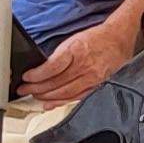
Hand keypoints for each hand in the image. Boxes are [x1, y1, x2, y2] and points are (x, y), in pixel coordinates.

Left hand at [19, 20, 134, 104]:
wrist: (118, 39)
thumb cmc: (96, 38)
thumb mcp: (74, 39)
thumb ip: (59, 55)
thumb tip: (41, 69)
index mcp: (77, 51)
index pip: (52, 67)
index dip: (37, 75)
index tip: (26, 77)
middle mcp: (85, 66)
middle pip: (56, 83)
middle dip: (37, 88)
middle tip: (24, 90)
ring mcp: (92, 78)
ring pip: (65, 93)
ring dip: (46, 97)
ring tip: (34, 96)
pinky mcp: (97, 86)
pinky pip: (76, 98)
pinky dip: (61, 102)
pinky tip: (50, 104)